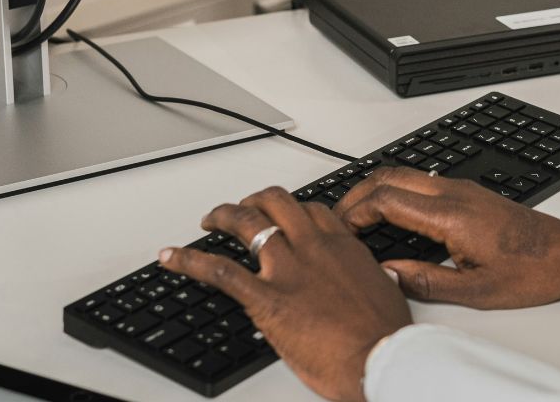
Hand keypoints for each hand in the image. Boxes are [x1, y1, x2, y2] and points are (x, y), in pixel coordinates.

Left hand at [161, 187, 410, 401]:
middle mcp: (313, 248)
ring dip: (224, 215)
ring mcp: (287, 269)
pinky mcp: (266, 298)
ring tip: (210, 218)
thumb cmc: (385, 336)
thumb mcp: (387, 295)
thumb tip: (379, 280)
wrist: (379, 359)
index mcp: (343, 247)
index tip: (284, 217)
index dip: (292, 210)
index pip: (312, 211)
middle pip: (277, 203)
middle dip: (255, 201)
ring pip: (247, 223)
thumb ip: (375, 280)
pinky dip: (189, 260)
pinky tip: (172, 257)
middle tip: (242, 209)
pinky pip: (219, 270)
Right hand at [335, 167, 559, 308]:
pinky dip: (396, 191)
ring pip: (405, 174)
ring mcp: (462, 189)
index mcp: (451, 216)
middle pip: (390, 175)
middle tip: (339, 218)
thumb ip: (426, 280)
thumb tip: (389, 272)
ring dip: (376, 189)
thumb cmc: (529, 272)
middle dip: (357, 193)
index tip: (342, 229)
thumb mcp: (474, 291)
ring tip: (359, 217)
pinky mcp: (468, 193)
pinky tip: (392, 216)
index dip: (356, 211)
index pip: (387, 199)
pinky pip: (421, 182)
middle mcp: (454, 194)